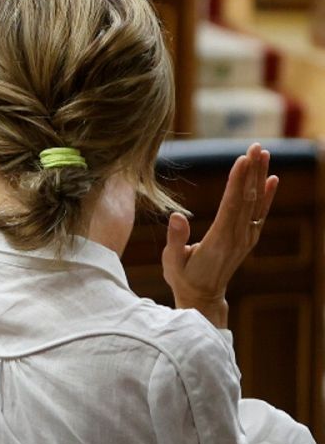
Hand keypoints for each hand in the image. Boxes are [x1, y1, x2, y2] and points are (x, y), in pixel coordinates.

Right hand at [161, 143, 278, 328]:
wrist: (203, 298)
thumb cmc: (182, 277)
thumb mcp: (172, 261)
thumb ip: (175, 240)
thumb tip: (176, 216)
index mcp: (219, 240)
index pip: (232, 205)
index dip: (238, 182)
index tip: (242, 159)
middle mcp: (238, 237)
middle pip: (248, 199)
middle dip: (251, 171)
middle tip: (255, 146)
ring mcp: (245, 238)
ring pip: (256, 203)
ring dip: (260, 177)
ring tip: (263, 154)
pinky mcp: (247, 238)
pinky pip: (260, 213)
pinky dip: (267, 195)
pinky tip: (271, 179)